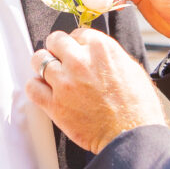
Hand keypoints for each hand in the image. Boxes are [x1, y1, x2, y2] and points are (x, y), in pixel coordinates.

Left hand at [25, 29, 166, 153]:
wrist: (131, 134)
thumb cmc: (137, 105)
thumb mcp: (130, 68)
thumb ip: (108, 56)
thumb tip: (95, 53)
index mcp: (101, 48)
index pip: (76, 33)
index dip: (76, 44)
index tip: (77, 52)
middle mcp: (80, 60)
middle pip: (54, 41)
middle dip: (57, 49)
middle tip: (61, 60)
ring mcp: (65, 82)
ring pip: (38, 60)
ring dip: (43, 66)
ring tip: (50, 75)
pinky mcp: (55, 104)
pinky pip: (32, 87)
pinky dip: (36, 87)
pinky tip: (45, 91)